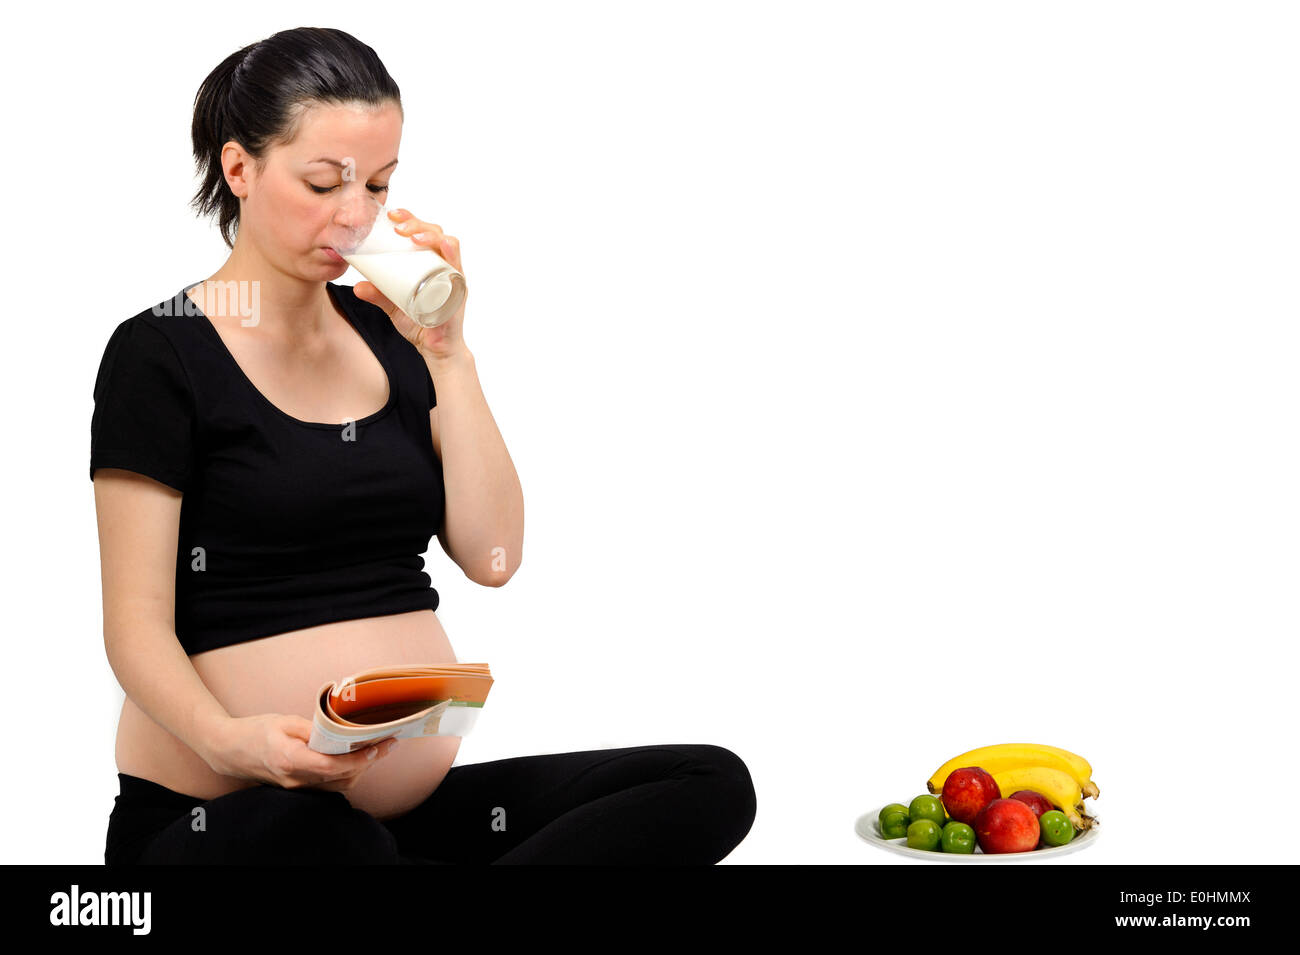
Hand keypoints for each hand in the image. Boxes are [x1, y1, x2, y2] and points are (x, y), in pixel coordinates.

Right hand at [200, 713, 396, 792]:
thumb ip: (314, 729)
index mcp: (291, 760)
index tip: (380, 747)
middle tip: (388, 743)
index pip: (333, 767)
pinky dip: (347, 774)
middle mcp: (295, 780)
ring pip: (338, 786)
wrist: (229, 750)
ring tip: (377, 749)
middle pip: (341, 779)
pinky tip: (357, 758)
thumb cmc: (256, 731)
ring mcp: (296, 788)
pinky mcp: (298, 788)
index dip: (360, 760)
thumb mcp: (286, 722)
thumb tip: (343, 732)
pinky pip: (329, 786)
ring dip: (360, 770)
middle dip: (368, 763)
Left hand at [352, 208, 466, 364]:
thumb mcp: (392, 306)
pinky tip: (442, 245)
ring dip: (429, 235)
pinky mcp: (459, 288)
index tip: (391, 214)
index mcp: (428, 262)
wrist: (435, 348)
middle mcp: (442, 264)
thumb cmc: (419, 322)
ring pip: (447, 243)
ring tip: (411, 237)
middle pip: (434, 232)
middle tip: (397, 226)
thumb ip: (377, 294)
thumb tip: (357, 286)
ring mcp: (452, 275)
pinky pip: (458, 265)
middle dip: (415, 223)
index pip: (421, 231)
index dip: (408, 218)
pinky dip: (451, 252)